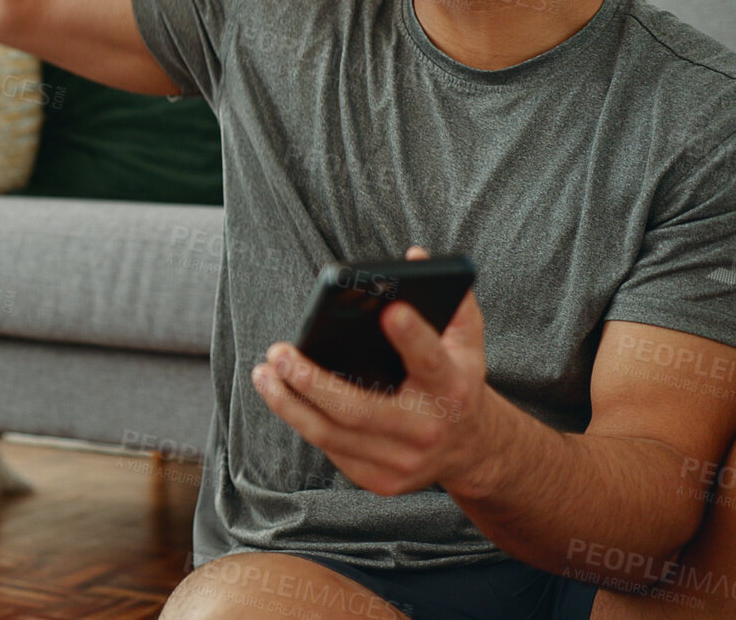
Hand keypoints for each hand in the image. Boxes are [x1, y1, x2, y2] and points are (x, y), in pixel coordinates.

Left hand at [250, 246, 511, 497]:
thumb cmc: (457, 379)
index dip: (412, 336)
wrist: (472, 449)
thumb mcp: (466, 341)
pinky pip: (332, 449)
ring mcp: (403, 461)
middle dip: (311, 381)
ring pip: (332, 435)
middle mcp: (427, 429)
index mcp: (452, 387)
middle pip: (358, 409)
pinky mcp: (381, 480)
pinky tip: (284, 397)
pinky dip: (304, 421)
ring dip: (289, 404)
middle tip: (278, 352)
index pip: (430, 360)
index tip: (388, 310)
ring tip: (263, 374)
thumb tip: (413, 256)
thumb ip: (450, 298)